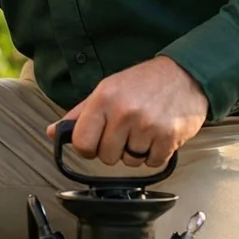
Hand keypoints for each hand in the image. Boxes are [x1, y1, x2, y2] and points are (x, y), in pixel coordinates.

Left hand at [47, 56, 207, 168]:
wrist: (186, 75)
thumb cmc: (143, 83)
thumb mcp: (107, 89)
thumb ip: (79, 114)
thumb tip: (52, 132)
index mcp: (104, 99)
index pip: (82, 143)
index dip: (87, 147)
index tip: (96, 141)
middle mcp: (124, 112)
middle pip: (106, 157)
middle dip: (115, 149)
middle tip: (126, 131)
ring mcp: (147, 126)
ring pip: (130, 161)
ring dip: (136, 151)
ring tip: (144, 130)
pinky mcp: (169, 138)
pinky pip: (151, 163)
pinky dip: (154, 154)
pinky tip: (157, 135)